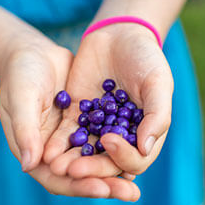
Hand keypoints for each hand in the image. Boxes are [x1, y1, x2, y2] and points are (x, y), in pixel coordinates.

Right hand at [0, 37, 139, 200]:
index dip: (79, 186)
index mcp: (34, 153)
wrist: (32, 52)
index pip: (56, 179)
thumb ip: (25, 130)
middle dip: (106, 184)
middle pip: (81, 176)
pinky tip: (140, 151)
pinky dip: (120, 147)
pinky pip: (104, 138)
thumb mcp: (21, 98)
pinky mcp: (86, 123)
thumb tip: (30, 165)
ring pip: (96, 160)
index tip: (101, 188)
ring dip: (116, 170)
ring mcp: (72, 138)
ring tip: (137, 183)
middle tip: (131, 194)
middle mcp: (54, 152)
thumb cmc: (19, 75)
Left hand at [44, 23, 173, 182]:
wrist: (119, 34)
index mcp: (145, 134)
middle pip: (107, 162)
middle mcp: (121, 136)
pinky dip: (59, 143)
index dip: (123, 157)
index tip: (109, 140)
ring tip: (55, 166)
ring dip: (71, 161)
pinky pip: (68, 133)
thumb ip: (157, 116)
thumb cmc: (146, 57)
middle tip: (73, 170)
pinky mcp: (78, 115)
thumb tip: (145, 149)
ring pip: (85, 152)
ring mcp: (98, 127)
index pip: (136, 159)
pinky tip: (47, 149)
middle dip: (91, 168)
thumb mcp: (157, 83)